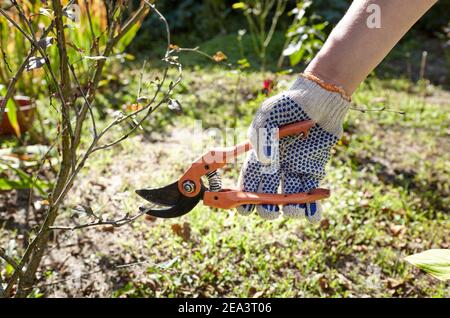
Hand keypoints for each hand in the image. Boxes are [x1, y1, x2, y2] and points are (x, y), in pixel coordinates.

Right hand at [237, 75, 349, 221]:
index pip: (250, 179)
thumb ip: (265, 137)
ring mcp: (295, 168)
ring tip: (294, 211)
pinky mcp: (314, 169)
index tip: (245, 210)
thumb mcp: (270, 115)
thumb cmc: (289, 104)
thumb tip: (266, 161)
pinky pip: (311, 190)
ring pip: (290, 195)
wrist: (318, 99)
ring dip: (291, 208)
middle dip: (267, 207)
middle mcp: (277, 165)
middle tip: (269, 212)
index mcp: (261, 154)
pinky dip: (312, 205)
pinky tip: (313, 216)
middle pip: (268, 192)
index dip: (247, 195)